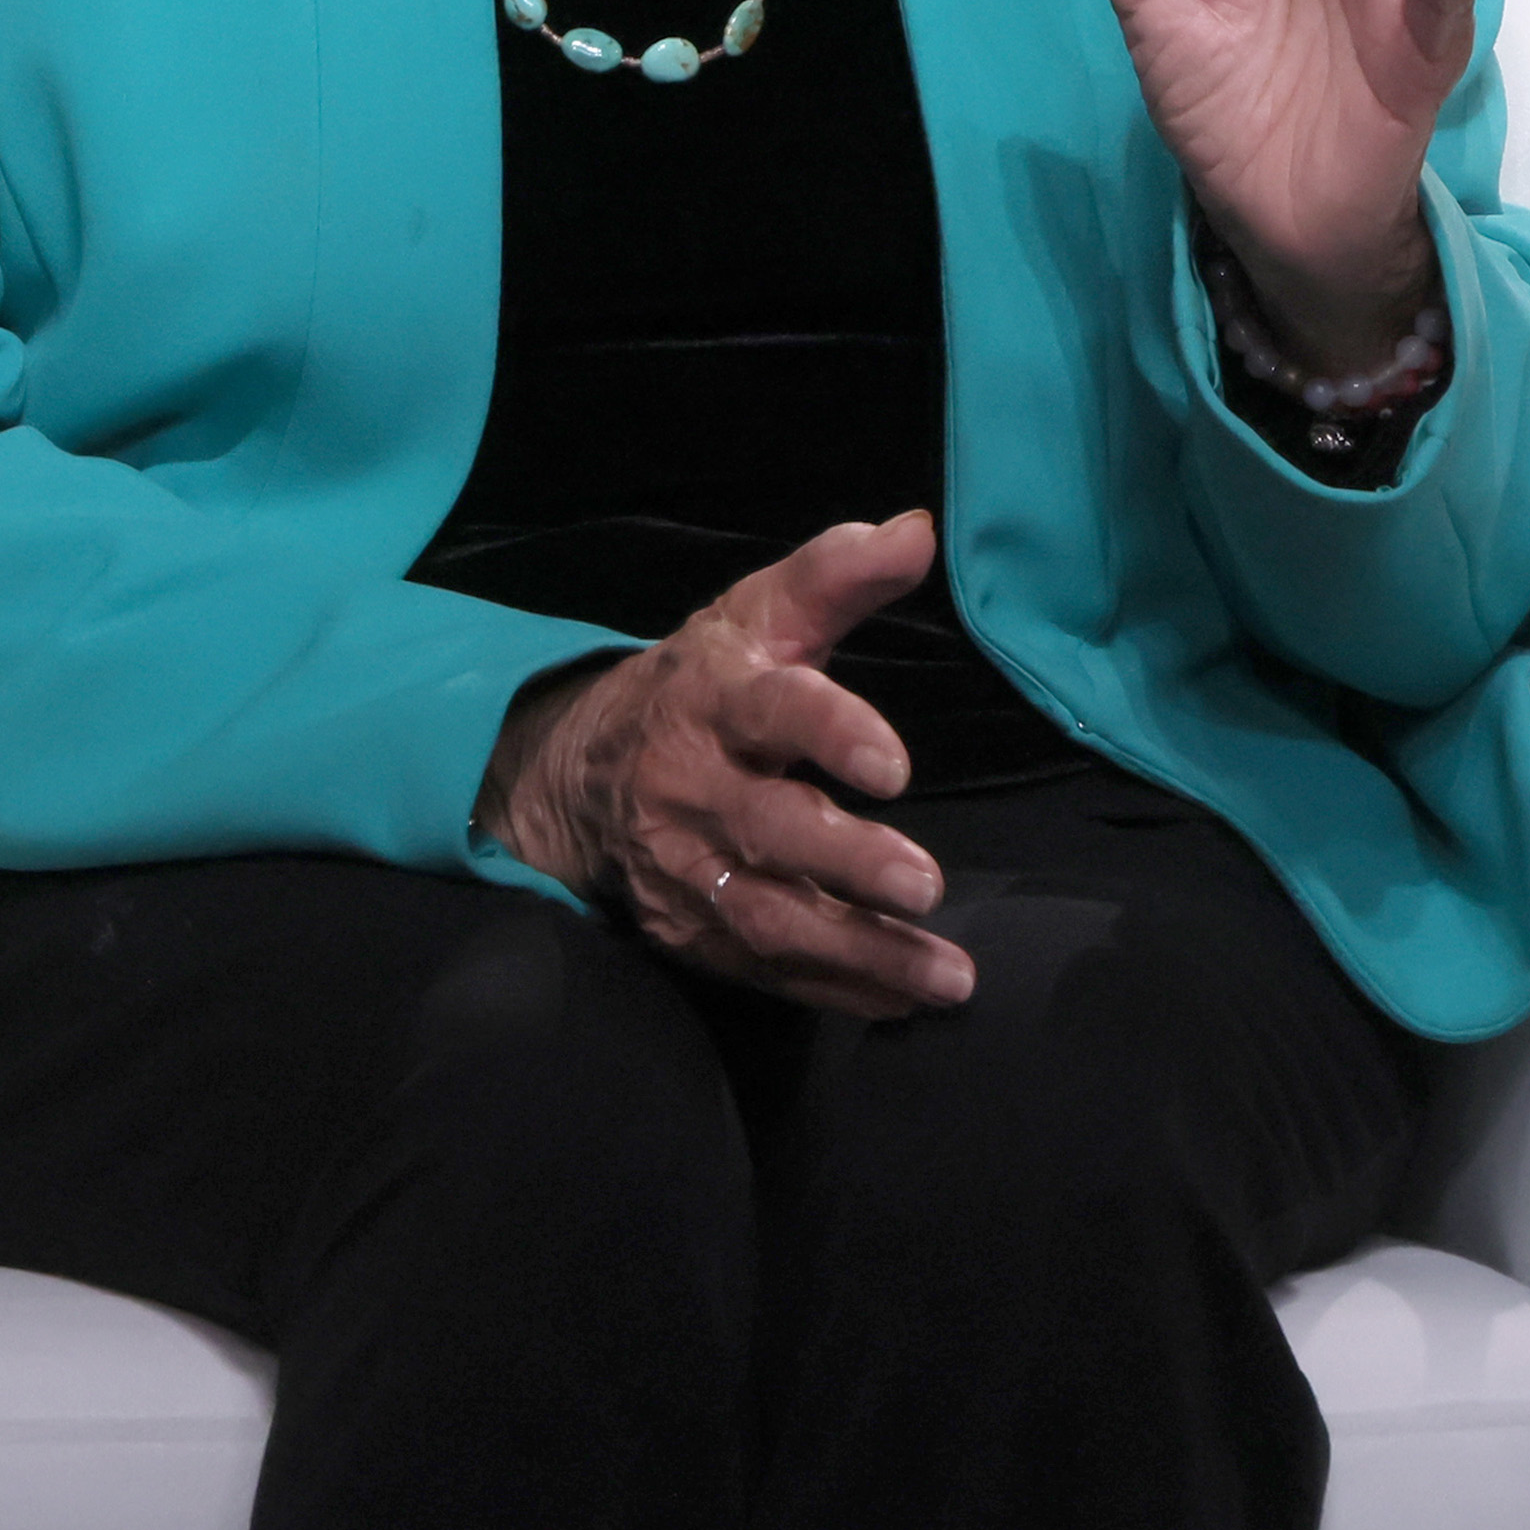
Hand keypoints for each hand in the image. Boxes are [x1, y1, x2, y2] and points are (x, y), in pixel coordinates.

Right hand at [480, 514, 976, 1017]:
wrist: (580, 773)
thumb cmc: (702, 684)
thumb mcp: (757, 616)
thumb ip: (837, 576)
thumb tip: (919, 531)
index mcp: (712, 698)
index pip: (769, 710)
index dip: (830, 734)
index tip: (895, 767)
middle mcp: (691, 787)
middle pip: (766, 829)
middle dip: (846, 861)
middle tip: (925, 885)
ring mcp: (685, 868)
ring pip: (769, 917)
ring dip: (861, 951)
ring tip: (949, 976)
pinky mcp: (689, 930)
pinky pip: (766, 969)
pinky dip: (838, 990)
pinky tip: (906, 998)